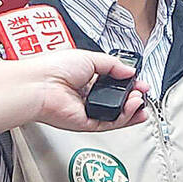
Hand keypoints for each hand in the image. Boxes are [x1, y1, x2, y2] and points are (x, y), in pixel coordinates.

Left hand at [26, 49, 148, 132]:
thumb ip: (113, 65)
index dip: (128, 84)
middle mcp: (87, 95)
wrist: (40, 85)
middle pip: (117, 101)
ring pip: (116, 115)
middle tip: (143, 93)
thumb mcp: (90, 58)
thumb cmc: (54, 68)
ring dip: (132, 109)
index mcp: (86, 78)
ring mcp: (87, 110)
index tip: (140, 83)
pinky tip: (132, 108)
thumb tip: (130, 71)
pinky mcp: (86, 123)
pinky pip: (110, 123)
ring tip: (139, 101)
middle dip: (133, 98)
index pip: (113, 84)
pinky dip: (124, 118)